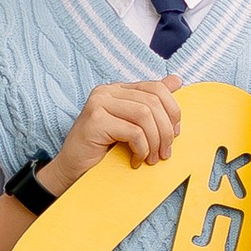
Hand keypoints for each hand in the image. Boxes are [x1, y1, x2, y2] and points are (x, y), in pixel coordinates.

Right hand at [40, 76, 183, 196]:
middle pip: (153, 102)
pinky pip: (133, 131)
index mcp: (118, 89)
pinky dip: (141, 149)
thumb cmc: (104, 150)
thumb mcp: (133, 125)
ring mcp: (98, 103)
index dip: (172, 111)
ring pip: (145, 115)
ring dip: (155, 141)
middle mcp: (106, 91)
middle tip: (165, 153)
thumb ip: (151, 104)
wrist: (74, 170)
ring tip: (152, 159)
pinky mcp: (95, 120)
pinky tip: (136, 160)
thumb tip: (176, 80)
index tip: (176, 134)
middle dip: (166, 131)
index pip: (157, 88)